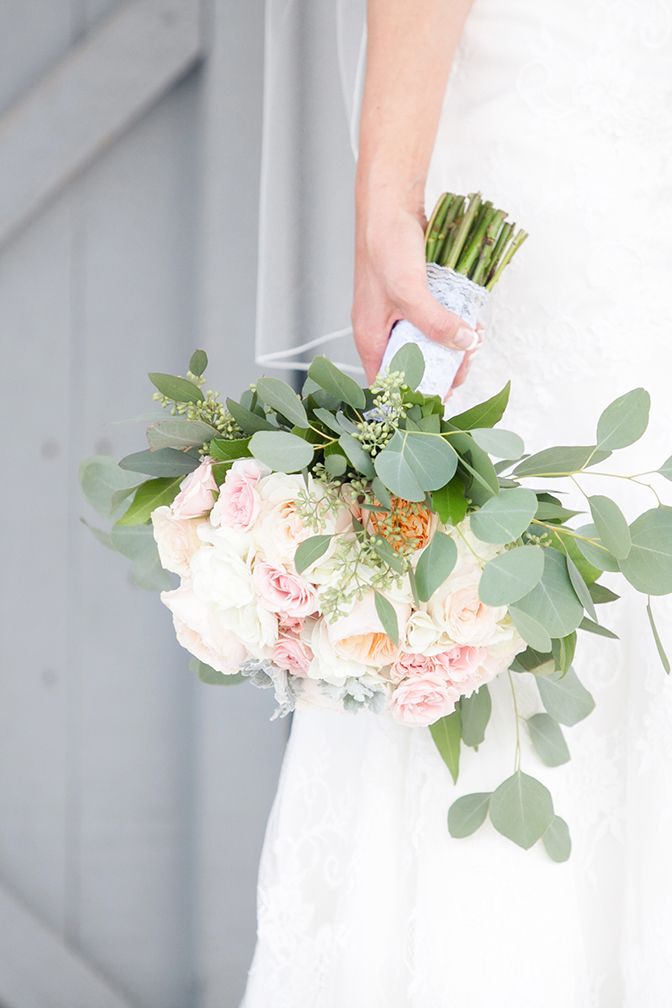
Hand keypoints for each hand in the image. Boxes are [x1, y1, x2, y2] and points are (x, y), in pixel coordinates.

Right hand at [352, 200, 479, 385]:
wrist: (390, 204)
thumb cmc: (386, 247)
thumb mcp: (411, 291)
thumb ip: (436, 322)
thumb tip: (464, 345)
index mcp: (371, 338)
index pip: (387, 383)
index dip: (412, 396)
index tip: (441, 396)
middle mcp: (383, 331)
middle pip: (413, 366)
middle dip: (442, 369)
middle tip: (467, 361)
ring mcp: (398, 315)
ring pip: (427, 345)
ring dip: (452, 347)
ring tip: (474, 341)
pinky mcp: (414, 299)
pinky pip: (434, 322)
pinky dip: (452, 325)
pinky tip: (470, 321)